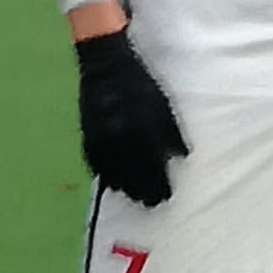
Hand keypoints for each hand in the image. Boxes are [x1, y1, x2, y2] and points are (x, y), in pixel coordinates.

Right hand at [75, 30, 188, 206]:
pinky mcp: (88, 136)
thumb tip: (183, 157)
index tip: (167, 197)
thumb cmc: (140, 84)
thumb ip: (172, 132)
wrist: (105, 67)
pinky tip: (114, 184)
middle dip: (144, 190)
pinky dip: (106, 175)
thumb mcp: (162, 103)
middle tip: (153, 205)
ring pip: (114, 172)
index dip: (160, 182)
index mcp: (142, 127)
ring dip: (126, 188)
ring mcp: (102, 138)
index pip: (153, 164)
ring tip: (135, 198)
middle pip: (134, 173)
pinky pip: (96, 163)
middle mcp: (121, 136)